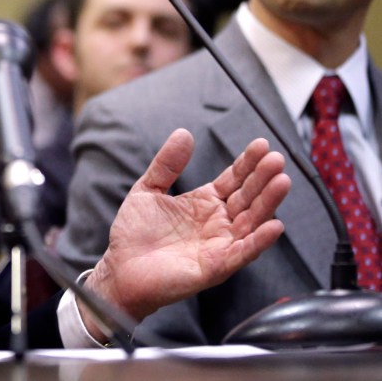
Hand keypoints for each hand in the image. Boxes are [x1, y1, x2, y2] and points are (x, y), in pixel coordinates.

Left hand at [81, 128, 289, 335]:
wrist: (120, 268)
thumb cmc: (134, 233)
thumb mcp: (148, 189)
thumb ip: (167, 163)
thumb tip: (184, 133)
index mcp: (204, 203)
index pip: (233, 179)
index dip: (247, 163)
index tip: (261, 144)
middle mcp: (217, 223)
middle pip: (247, 197)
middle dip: (263, 178)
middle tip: (276, 159)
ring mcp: (219, 244)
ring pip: (251, 221)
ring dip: (268, 203)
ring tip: (281, 182)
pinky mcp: (216, 266)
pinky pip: (243, 252)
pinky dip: (259, 241)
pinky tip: (274, 225)